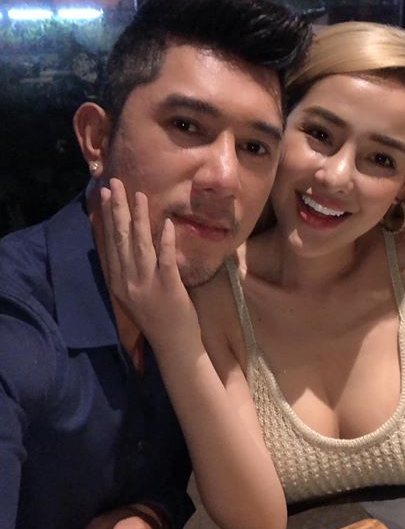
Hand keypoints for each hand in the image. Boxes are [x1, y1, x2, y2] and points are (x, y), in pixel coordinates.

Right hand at [101, 178, 200, 343]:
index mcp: (118, 282)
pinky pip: (166, 261)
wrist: (173, 346)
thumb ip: (127, 270)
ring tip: (139, 195)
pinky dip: (165, 241)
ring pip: (141, 245)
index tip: (105, 193)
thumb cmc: (156, 318)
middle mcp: (128, 281)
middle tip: (116, 183)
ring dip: (140, 218)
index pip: (110, 242)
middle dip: (118, 209)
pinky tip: (167, 223)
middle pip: (121, 239)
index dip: (108, 216)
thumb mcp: (133, 294)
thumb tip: (124, 241)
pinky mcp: (169, 289)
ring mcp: (147, 285)